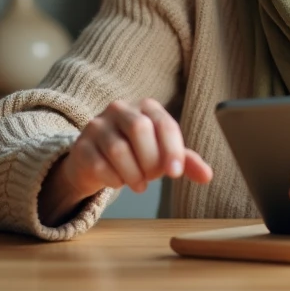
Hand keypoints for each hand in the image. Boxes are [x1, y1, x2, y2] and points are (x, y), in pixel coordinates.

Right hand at [42, 99, 212, 223]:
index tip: (175, 173)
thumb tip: (208, 176)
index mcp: (146, 107)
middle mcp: (120, 109)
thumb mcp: (162, 155)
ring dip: (133, 174)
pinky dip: (114, 180)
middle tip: (152, 177)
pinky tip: (118, 181)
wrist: (95, 161)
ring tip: (138, 183)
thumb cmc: (136, 153)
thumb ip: (184, 161)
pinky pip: (99, 165)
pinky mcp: (81, 146)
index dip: (172, 149)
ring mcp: (97, 125)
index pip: (164, 123)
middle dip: (150, 160)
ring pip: (118, 149)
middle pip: (140, 129)